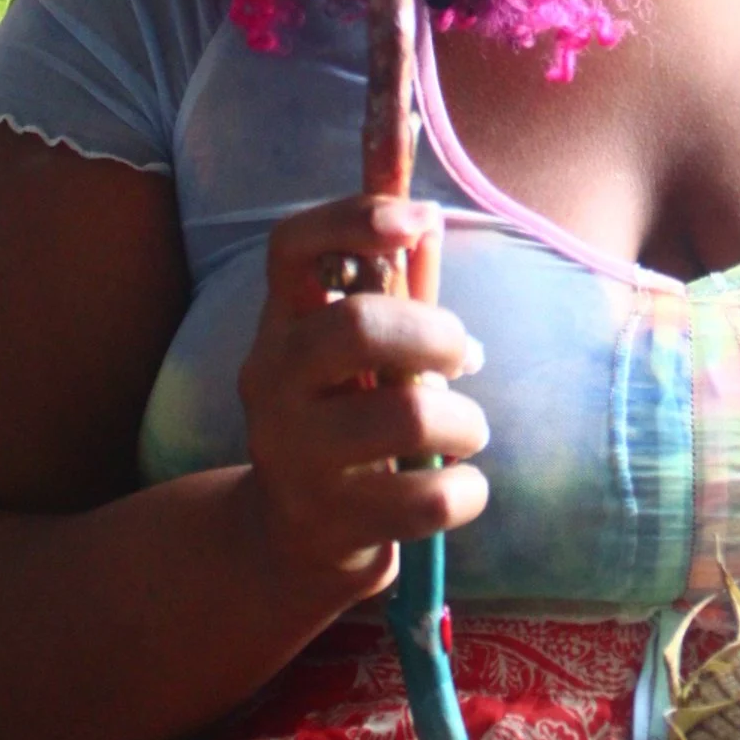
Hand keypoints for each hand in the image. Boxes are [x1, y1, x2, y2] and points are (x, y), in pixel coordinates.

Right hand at [239, 196, 489, 604]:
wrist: (293, 535)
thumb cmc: (349, 416)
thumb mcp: (361, 348)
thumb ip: (393, 281)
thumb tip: (425, 204)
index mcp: (281, 323)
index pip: (292, 246)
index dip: (354, 217)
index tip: (422, 219)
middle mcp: (271, 382)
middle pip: (356, 325)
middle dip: (438, 333)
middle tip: (463, 356)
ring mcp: (294, 456)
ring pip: (407, 416)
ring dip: (465, 421)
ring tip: (466, 431)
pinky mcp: (329, 522)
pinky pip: (427, 499)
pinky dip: (468, 490)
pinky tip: (459, 485)